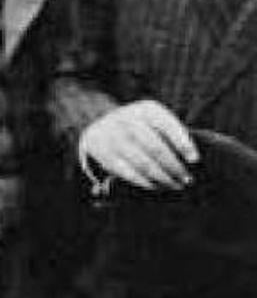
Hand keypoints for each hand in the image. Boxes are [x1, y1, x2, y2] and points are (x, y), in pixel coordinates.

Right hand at [79, 100, 198, 190]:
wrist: (101, 125)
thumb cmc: (141, 125)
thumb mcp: (154, 119)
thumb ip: (172, 132)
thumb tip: (192, 159)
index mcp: (146, 110)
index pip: (168, 126)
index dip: (183, 144)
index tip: (195, 160)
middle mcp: (127, 121)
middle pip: (156, 148)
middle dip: (175, 167)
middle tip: (187, 179)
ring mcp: (113, 138)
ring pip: (144, 164)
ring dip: (163, 178)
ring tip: (175, 185)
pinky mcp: (105, 155)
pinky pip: (129, 173)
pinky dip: (146, 183)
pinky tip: (157, 186)